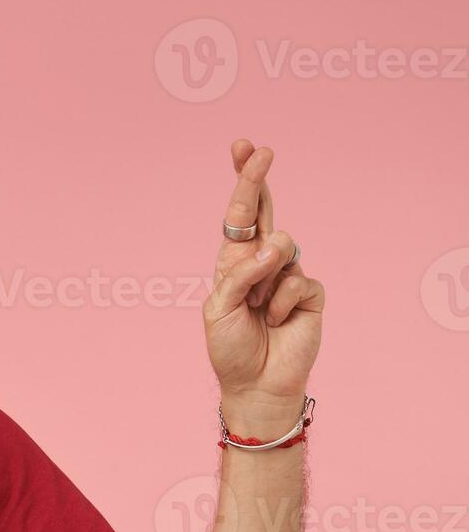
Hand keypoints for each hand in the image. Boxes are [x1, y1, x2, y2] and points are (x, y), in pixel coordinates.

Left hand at [203, 140, 325, 434]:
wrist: (256, 384)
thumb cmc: (231, 347)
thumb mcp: (220, 308)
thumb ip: (241, 274)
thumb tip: (274, 245)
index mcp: (234, 261)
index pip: (239, 216)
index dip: (244, 182)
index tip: (243, 147)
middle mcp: (262, 262)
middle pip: (264, 212)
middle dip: (258, 179)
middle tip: (261, 149)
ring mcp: (288, 275)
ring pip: (281, 248)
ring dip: (262, 279)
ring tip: (257, 310)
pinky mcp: (311, 293)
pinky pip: (297, 281)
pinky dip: (280, 304)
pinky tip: (277, 323)